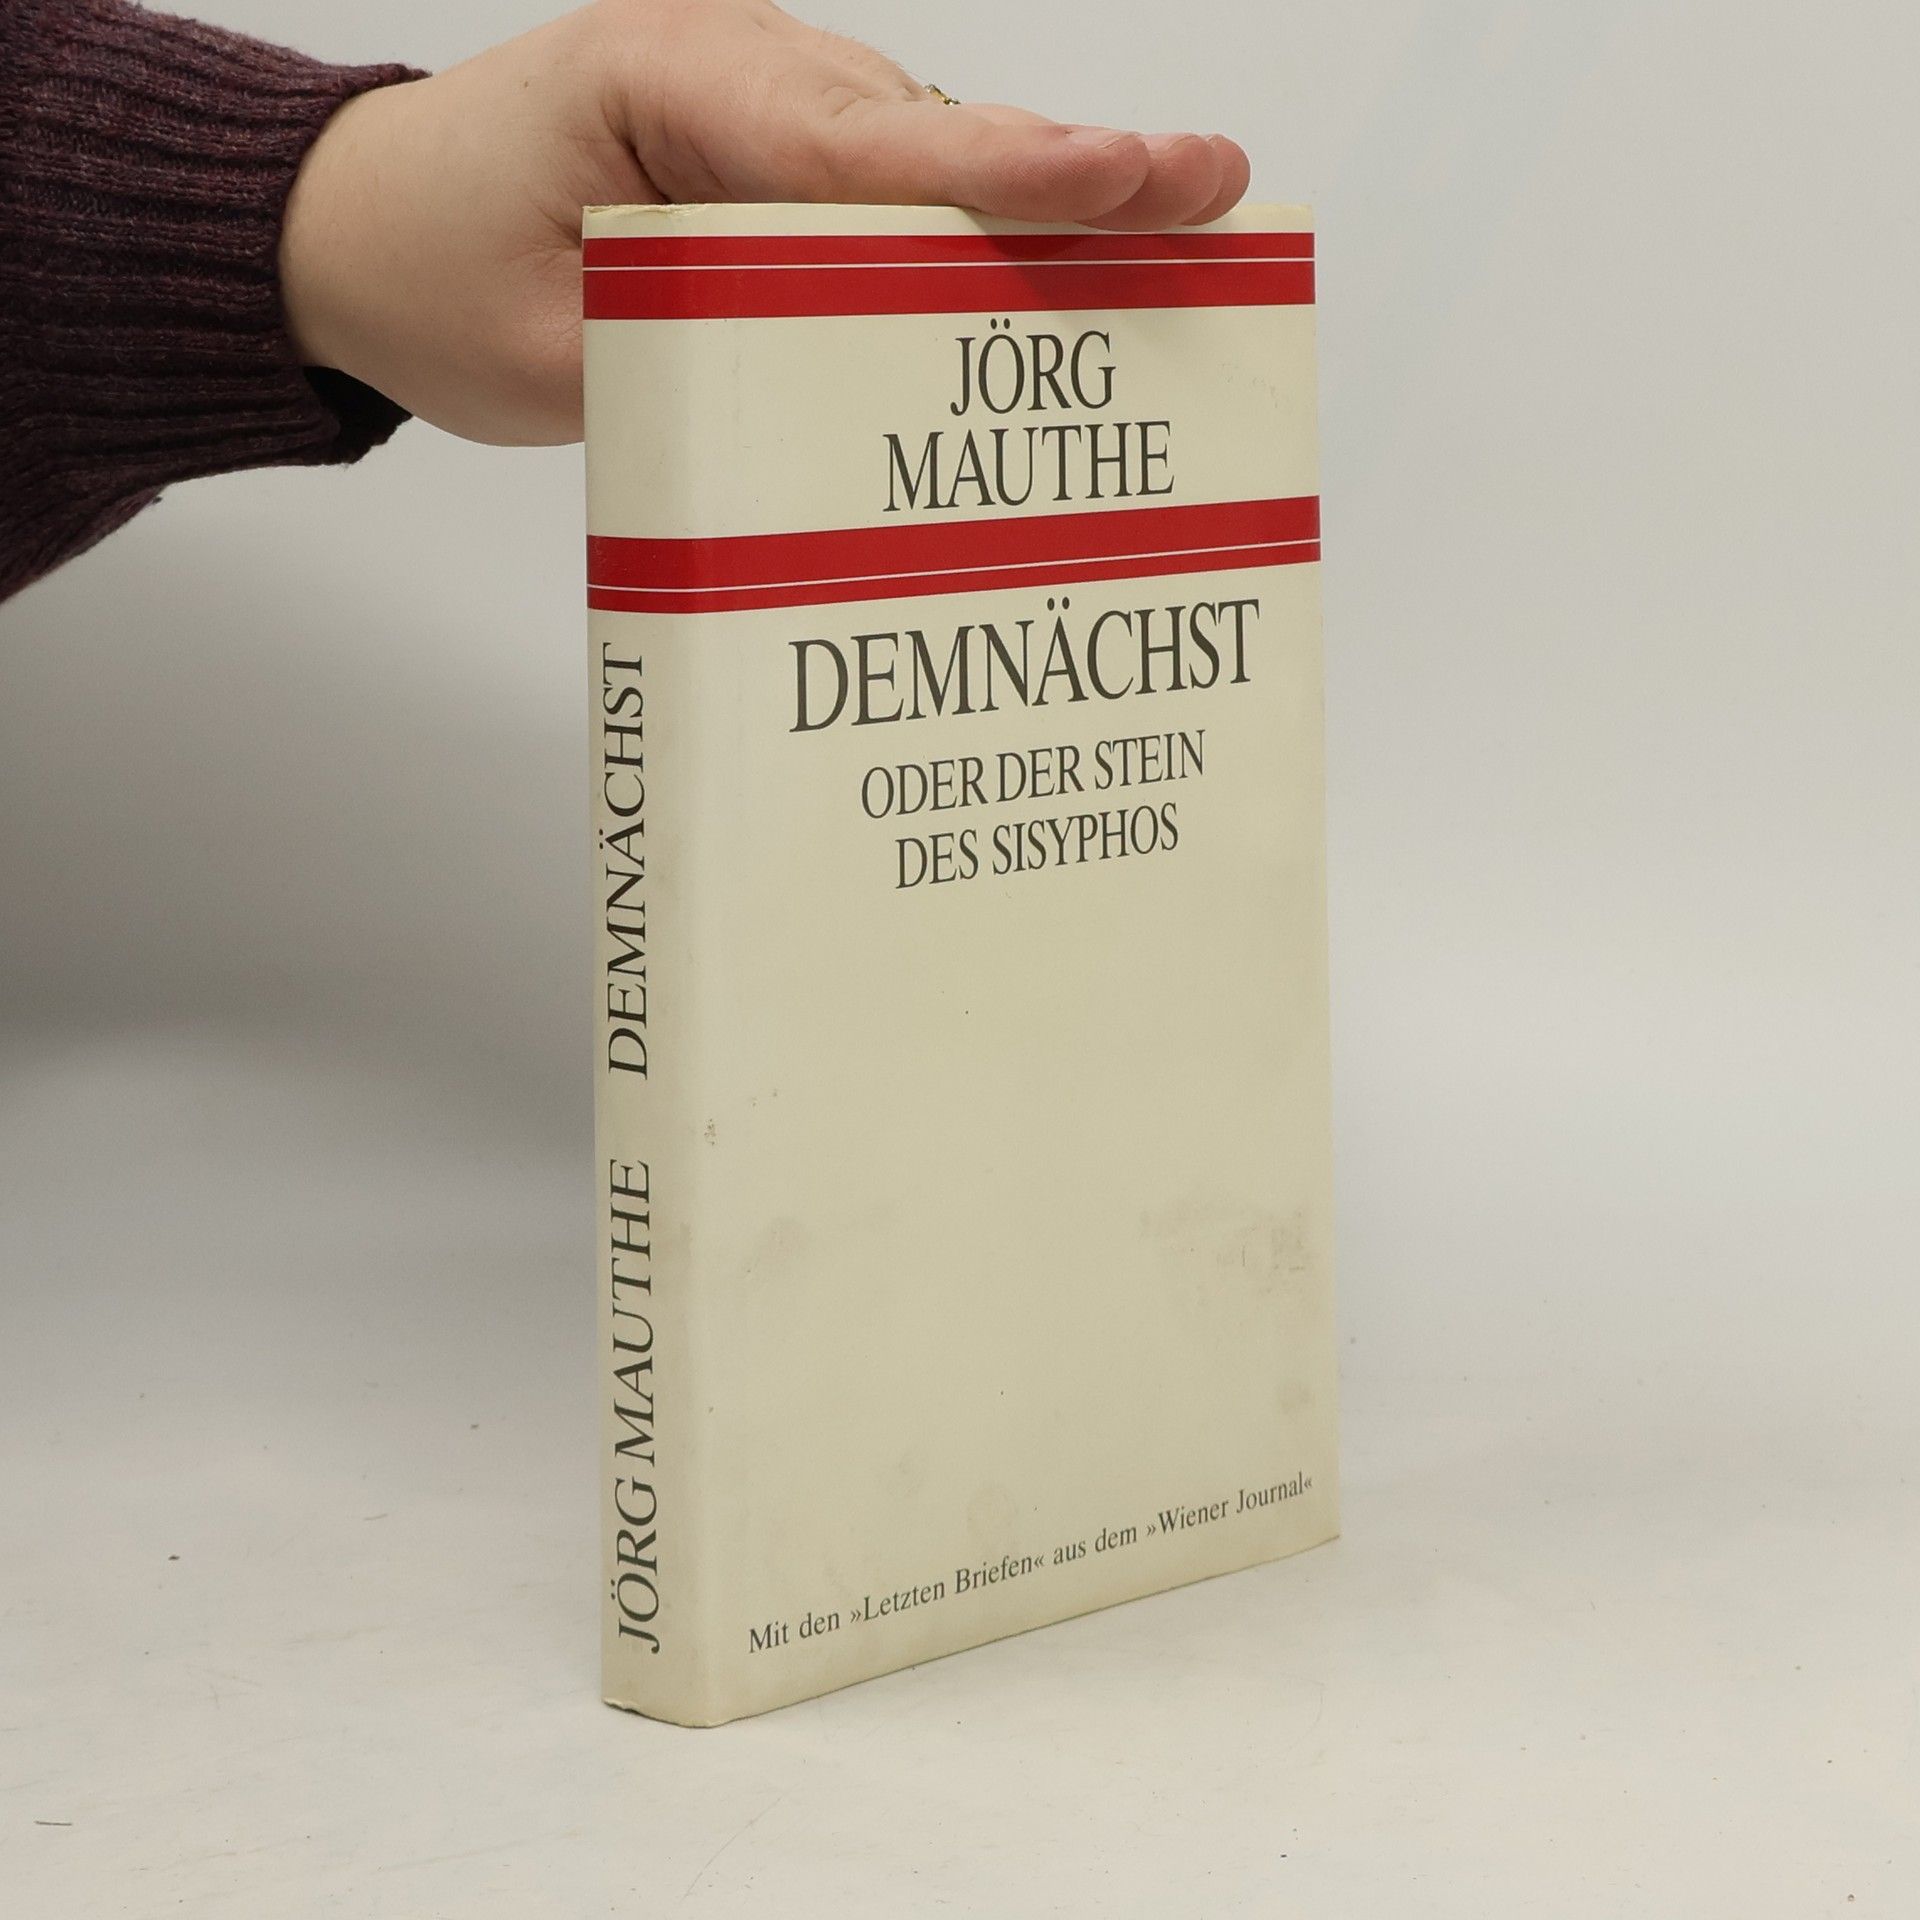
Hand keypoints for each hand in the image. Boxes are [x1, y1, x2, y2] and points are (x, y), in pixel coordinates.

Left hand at [279, 0, 1250, 445]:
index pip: (858, 140)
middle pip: (927, 134)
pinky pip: (894, 192)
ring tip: (1186, 236)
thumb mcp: (551, 348)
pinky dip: (976, 237)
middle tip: (1214, 190)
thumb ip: (696, 354)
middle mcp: (738, 76)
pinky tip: (1065, 281)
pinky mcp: (775, 164)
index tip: (1123, 176)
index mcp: (668, 84)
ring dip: (1042, 211)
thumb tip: (851, 388)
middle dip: (1073, 171)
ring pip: (927, 158)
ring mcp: (764, 113)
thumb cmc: (433, 271)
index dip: (1002, 170)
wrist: (358, 227)